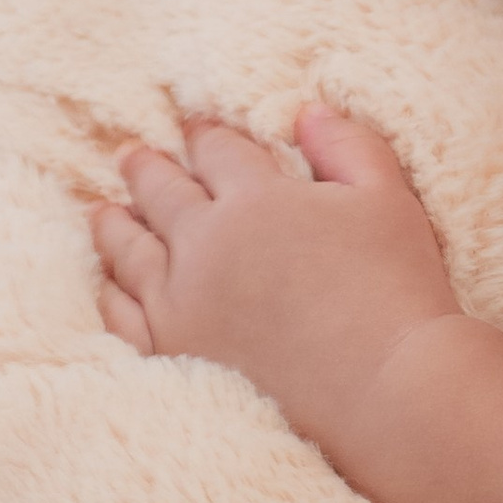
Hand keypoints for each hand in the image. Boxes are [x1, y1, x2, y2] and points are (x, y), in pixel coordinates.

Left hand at [92, 104, 467, 457]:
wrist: (386, 390)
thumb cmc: (398, 291)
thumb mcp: (388, 199)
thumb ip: (347, 147)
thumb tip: (307, 111)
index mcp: (258, 199)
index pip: (218, 152)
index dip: (204, 134)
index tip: (192, 127)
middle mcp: (206, 244)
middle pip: (162, 192)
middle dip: (147, 168)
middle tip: (132, 155)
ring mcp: (182, 302)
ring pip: (131, 250)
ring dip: (115, 223)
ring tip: (104, 211)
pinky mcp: (175, 353)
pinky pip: (124, 316)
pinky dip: (111, 292)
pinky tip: (110, 284)